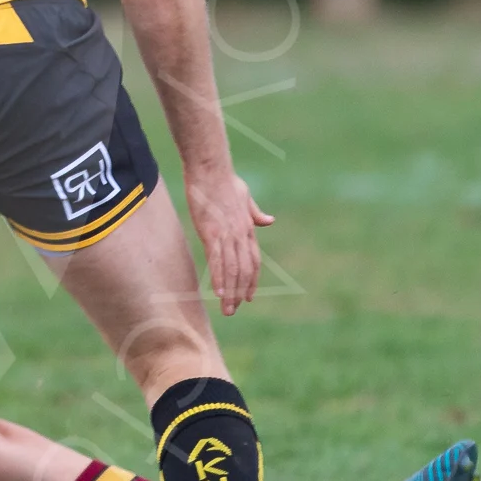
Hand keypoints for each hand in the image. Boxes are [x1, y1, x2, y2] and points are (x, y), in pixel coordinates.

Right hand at [184, 165, 273, 315]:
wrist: (212, 170)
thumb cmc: (226, 181)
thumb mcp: (246, 197)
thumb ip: (256, 213)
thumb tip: (269, 221)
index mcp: (248, 228)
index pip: (253, 261)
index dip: (251, 280)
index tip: (248, 296)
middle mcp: (240, 235)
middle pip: (244, 270)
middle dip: (240, 292)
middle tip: (235, 310)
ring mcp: (227, 235)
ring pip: (232, 270)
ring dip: (230, 292)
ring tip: (227, 309)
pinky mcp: (212, 233)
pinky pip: (218, 260)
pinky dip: (219, 278)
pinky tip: (218, 292)